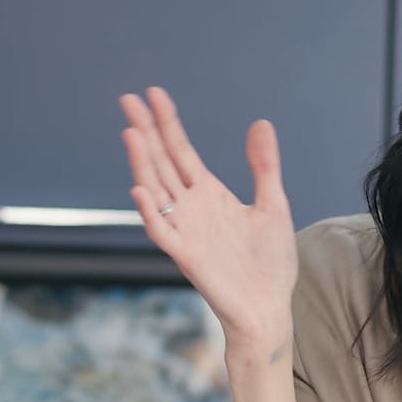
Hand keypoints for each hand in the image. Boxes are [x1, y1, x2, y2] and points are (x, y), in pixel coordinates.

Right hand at [120, 86, 297, 351]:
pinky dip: (150, 213)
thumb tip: (260, 123)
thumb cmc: (270, 263)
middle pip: (161, 162)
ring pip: (155, 190)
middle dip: (145, 131)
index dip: (168, 122)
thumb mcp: (273, 205)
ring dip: (142, 163)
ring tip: (131, 132)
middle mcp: (191, 208)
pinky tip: (141, 190)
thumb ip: (264, 166)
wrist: (268, 307)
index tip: (153, 93)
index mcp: (209, 194)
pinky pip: (162, 232)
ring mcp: (185, 230)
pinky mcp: (185, 256)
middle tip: (127, 99)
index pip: (181, 150)